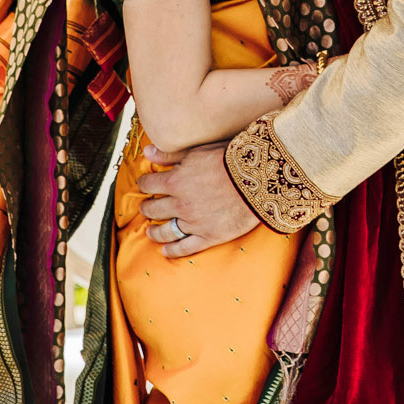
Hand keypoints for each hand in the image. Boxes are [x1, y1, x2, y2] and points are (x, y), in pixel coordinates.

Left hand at [136, 141, 262, 258]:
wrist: (258, 179)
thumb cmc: (228, 160)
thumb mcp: (196, 152)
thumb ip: (169, 155)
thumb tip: (147, 152)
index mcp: (174, 182)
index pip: (148, 184)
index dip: (144, 183)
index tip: (145, 184)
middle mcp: (180, 205)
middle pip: (153, 209)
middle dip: (147, 207)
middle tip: (147, 207)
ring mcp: (194, 223)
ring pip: (165, 231)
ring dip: (154, 231)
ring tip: (150, 231)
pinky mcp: (209, 236)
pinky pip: (185, 248)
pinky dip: (173, 251)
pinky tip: (165, 251)